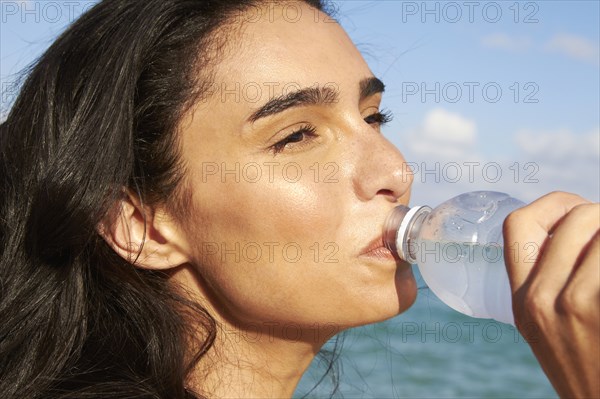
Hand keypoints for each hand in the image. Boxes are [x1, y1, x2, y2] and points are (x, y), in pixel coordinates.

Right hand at [503, 191, 598, 398]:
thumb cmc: (583, 367)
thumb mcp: (544, 326)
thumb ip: (547, 282)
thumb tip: (577, 233)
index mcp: (519, 299)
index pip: (517, 224)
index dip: (552, 204)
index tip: (576, 212)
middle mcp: (539, 298)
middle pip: (574, 218)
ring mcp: (574, 305)